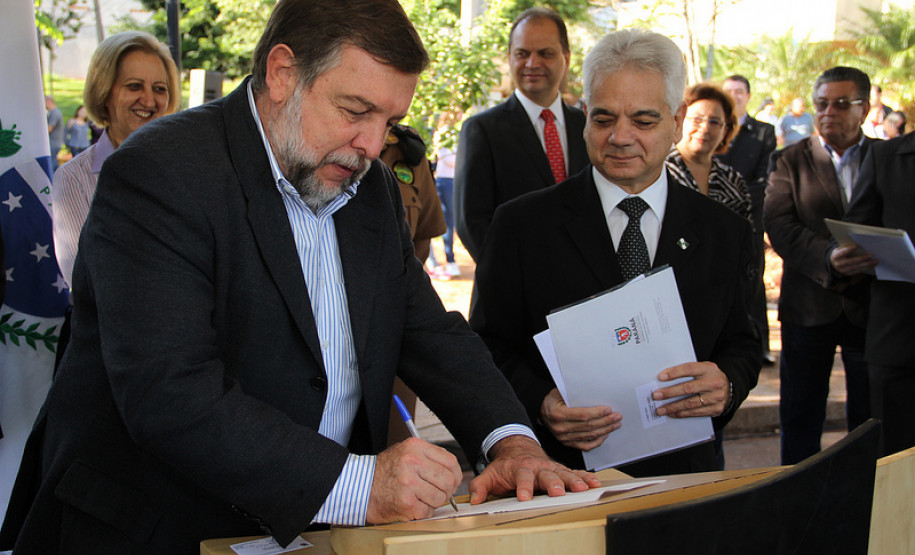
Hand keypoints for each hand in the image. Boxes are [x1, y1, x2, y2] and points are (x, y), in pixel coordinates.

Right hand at [365, 437, 462, 522]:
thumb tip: (453, 471)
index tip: (451, 480)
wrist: (361, 487)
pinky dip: (423, 512)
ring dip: (434, 502)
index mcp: (415, 447)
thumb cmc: (384, 472)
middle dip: (446, 491)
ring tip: (422, 498)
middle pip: (449, 480)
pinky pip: (428, 511)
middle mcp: (412, 462)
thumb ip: (428, 457)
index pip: (450, 461)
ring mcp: (409, 482)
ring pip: (441, 497)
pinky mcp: (406, 502)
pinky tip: (413, 505)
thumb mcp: (405, 452)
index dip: (455, 474)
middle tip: (438, 493)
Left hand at [467, 435, 600, 504]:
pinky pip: (575, 473)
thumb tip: (474, 499)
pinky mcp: (561, 470)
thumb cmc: (506, 466)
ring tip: (583, 488)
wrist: (518, 449)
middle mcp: (537, 467)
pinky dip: (585, 477)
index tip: (524, 497)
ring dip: (574, 480)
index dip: (523, 487)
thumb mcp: (490, 474)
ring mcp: (551, 468)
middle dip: (553, 483)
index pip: (521, 477)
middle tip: (558, 492)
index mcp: (520, 468)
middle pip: (546, 475)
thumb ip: (480, 486)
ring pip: (564, 473)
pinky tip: (594, 483)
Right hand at [539, 388, 621, 450]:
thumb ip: (575, 395)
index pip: (582, 415)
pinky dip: (597, 441)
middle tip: (617, 416)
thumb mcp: (560, 392)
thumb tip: (596, 395)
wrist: (541, 411)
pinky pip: (585, 446)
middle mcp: (560, 428)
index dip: (597, 413)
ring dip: (605, 430)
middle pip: (588, 427)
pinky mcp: (567, 443)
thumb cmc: (553, 400)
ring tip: (615, 424)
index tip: (609, 409)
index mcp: (558, 414)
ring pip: (589, 436)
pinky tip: (605, 435)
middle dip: (605, 421)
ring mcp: (563, 438)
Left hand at [652, 362, 728, 417]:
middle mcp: (714, 383)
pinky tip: (672, 413)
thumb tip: (664, 378)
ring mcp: (716, 397)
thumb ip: (688, 371)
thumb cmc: (709, 376)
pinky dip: (682, 414)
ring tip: (660, 409)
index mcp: (709, 369)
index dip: (674, 373)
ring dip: (673, 407)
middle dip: (670, 393)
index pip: (689, 369)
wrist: (730, 387)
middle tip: (656, 396)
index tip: (661, 377)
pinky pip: (696, 413)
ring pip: (690, 403)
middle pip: (688, 388)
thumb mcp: (702, 368)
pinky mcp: (716, 409)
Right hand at [830, 244, 876, 275]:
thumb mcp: (840, 249)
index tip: (856, 245)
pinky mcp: (848, 274)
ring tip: (875, 261)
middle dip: (862, 258)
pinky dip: (866, 268)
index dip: (848, 249)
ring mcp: (843, 270)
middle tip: (872, 255)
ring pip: (856, 267)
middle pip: (852, 261)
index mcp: (835, 256)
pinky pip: (858, 271)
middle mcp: (838, 264)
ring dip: (867, 264)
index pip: (842, 253)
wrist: (833, 263)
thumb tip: (859, 245)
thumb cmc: (839, 253)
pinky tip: (872, 265)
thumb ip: (846, 247)